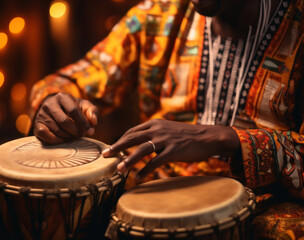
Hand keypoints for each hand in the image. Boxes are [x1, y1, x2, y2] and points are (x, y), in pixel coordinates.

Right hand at [33, 93, 97, 143]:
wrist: (54, 109)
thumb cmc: (73, 108)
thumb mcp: (84, 106)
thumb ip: (92, 111)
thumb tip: (93, 122)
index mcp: (62, 97)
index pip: (74, 110)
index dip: (83, 123)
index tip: (91, 132)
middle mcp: (49, 104)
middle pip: (64, 121)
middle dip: (75, 131)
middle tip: (81, 135)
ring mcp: (41, 114)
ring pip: (57, 130)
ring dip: (68, 137)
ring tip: (74, 136)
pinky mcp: (37, 125)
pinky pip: (46, 135)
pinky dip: (57, 140)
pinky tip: (63, 139)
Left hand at [102, 119, 239, 181]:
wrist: (208, 136)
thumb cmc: (187, 134)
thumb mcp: (168, 128)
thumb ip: (154, 133)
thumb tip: (141, 142)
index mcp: (155, 123)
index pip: (132, 131)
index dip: (120, 140)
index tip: (111, 148)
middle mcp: (158, 129)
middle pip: (132, 138)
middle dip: (117, 147)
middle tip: (105, 156)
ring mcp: (165, 140)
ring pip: (142, 150)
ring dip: (129, 160)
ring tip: (119, 169)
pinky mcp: (173, 151)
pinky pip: (156, 162)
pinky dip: (145, 171)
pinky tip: (138, 178)